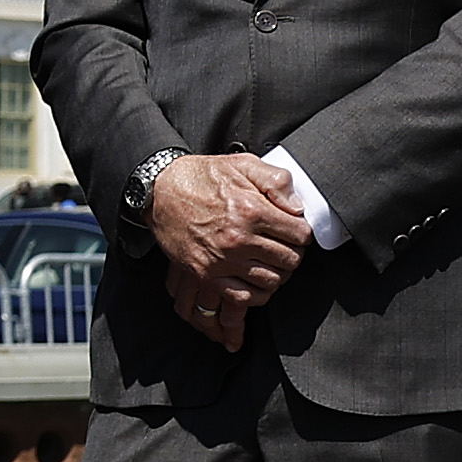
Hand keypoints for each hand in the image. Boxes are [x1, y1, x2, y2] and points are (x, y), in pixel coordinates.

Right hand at [145, 154, 311, 333]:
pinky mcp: (205, 275)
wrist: (159, 190)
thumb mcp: (243, 164)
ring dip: (278, 273)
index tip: (296, 231)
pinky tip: (256, 279)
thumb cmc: (201, 177)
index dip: (302, 233)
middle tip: (286, 247)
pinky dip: (256, 292)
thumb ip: (277, 181)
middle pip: (289, 260)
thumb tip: (298, 207)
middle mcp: (238, 238)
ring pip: (271, 281)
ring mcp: (221, 260)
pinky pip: (244, 296)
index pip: (300, 235)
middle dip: (293, 253)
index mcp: (251, 210)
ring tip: (272, 262)